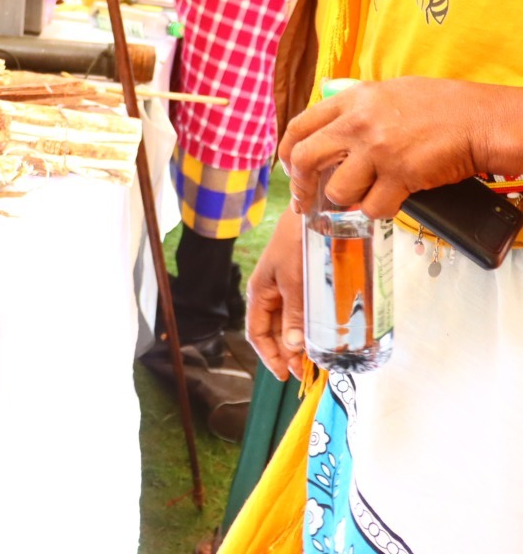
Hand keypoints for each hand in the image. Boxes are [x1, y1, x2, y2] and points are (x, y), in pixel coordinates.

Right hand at [246, 208, 305, 379]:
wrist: (314, 208)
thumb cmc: (297, 240)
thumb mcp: (295, 280)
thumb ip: (295, 313)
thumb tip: (294, 347)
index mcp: (260, 293)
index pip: (257, 333)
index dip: (269, 356)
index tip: (286, 375)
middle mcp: (272, 294)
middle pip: (276, 332)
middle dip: (290, 354)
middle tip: (310, 373)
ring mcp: (290, 288)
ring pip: (293, 323)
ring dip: (305, 342)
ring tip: (321, 359)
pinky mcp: (307, 282)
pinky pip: (307, 310)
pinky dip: (315, 326)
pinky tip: (328, 334)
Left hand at [278, 77, 512, 218]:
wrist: (482, 120)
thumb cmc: (443, 107)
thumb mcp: (390, 92)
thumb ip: (357, 108)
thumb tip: (331, 128)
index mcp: (353, 99)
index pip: (299, 126)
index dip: (287, 152)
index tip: (290, 168)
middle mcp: (358, 123)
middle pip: (305, 159)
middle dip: (301, 186)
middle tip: (306, 201)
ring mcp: (378, 149)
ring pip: (338, 190)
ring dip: (350, 200)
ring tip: (368, 193)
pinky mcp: (400, 175)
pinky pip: (373, 207)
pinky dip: (379, 210)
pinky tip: (393, 199)